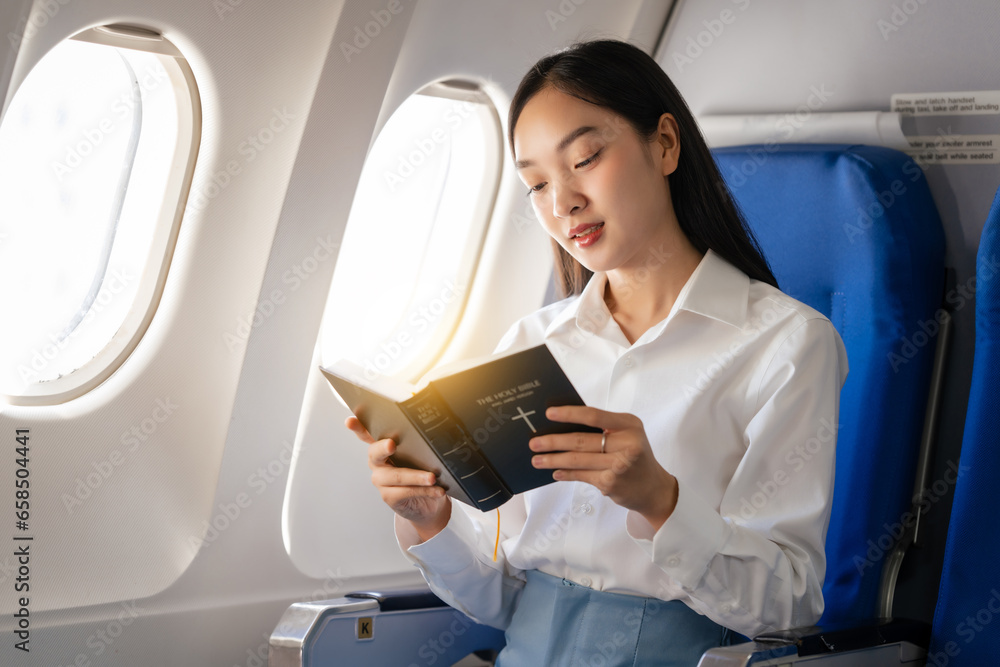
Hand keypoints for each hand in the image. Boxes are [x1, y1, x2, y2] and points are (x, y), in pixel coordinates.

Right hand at [345, 416, 450, 540]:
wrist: (428, 503)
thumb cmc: (423, 472)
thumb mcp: (422, 456)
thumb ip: (421, 444)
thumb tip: (435, 431)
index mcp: (383, 447)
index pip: (367, 434)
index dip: (358, 427)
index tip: (350, 420)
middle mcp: (377, 462)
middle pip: (375, 453)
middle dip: (383, 447)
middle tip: (392, 444)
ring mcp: (381, 480)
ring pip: (396, 476)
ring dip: (417, 476)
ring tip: (432, 477)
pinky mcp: (389, 496)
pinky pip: (406, 492)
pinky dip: (424, 491)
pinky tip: (437, 490)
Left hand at [529, 406, 677, 530]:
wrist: (654, 488)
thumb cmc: (635, 456)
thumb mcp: (628, 435)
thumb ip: (604, 428)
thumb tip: (563, 426)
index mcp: (629, 425)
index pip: (594, 416)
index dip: (569, 414)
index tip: (549, 414)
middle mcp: (627, 444)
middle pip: (582, 440)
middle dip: (554, 442)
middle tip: (535, 442)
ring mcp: (619, 465)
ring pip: (578, 460)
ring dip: (553, 460)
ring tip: (537, 459)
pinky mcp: (611, 483)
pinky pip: (581, 475)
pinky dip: (566, 473)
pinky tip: (555, 472)